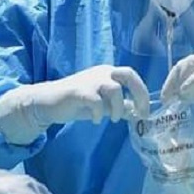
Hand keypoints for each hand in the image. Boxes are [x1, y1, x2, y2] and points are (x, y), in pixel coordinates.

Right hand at [0, 65, 149, 144]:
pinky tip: (95, 120)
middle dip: (139, 93)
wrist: (48, 102)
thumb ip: (118, 107)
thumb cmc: (76, 103)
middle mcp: (102, 73)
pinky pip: (96, 101)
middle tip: (139, 112)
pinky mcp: (78, 91)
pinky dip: (99, 113)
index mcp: (108, 74)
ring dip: (118, 107)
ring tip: (113, 119)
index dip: (143, 93)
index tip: (145, 112)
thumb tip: (136, 114)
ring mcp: (90, 81)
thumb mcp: (102, 105)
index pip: (132, 76)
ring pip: (114, 89)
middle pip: (128, 75)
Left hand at [161, 49, 193, 142]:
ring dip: (179, 84)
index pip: (181, 67)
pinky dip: (189, 84)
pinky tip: (185, 94)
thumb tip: (177, 97)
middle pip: (181, 65)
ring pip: (187, 67)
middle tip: (165, 100)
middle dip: (170, 83)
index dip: (170, 81)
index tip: (165, 98)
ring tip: (179, 99)